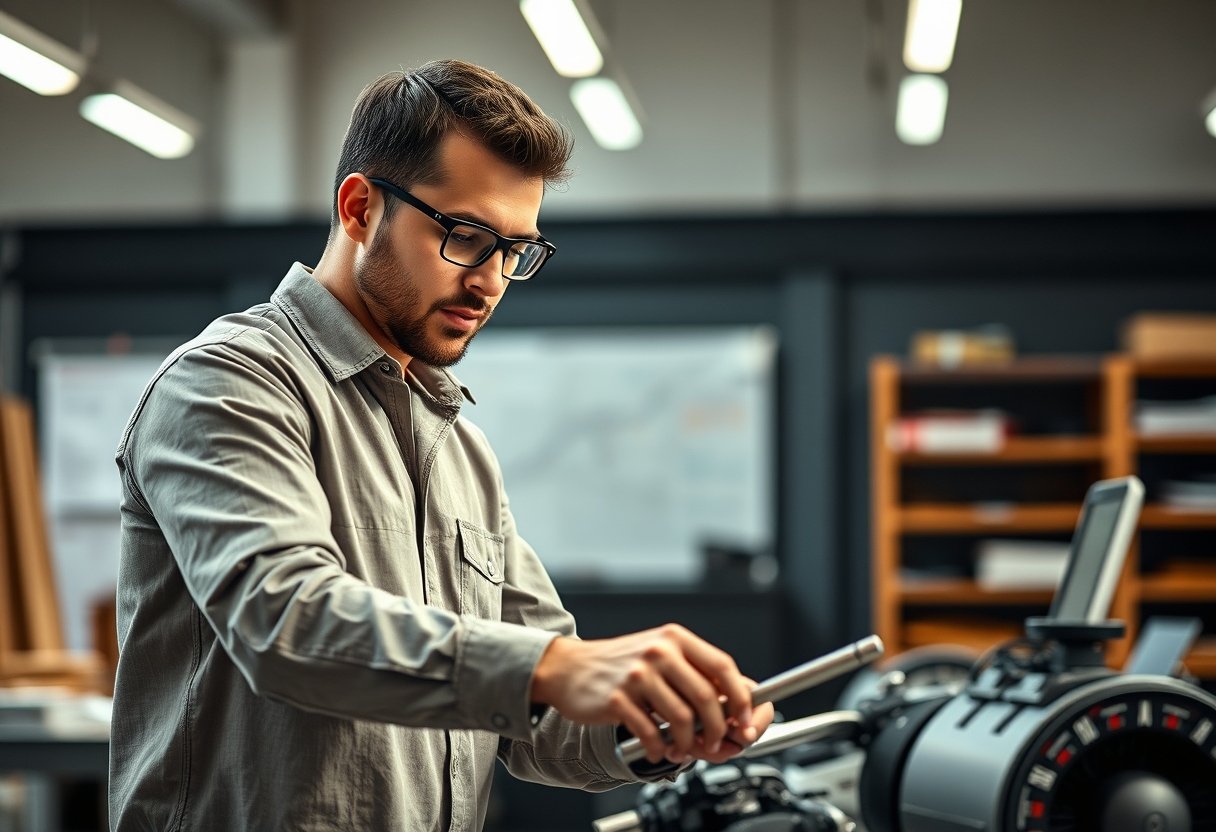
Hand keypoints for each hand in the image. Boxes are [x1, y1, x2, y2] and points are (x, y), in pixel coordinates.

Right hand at [530, 624, 760, 763]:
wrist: (569, 668)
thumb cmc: (620, 664)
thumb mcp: (660, 654)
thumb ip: (695, 672)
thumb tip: (738, 700)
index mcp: (675, 639)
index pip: (722, 666)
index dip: (740, 697)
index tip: (746, 720)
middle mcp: (658, 652)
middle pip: (706, 697)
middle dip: (717, 729)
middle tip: (715, 744)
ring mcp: (637, 675)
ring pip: (682, 719)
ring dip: (688, 744)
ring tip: (681, 750)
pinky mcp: (618, 699)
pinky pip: (652, 733)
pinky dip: (659, 749)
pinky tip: (657, 749)